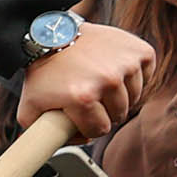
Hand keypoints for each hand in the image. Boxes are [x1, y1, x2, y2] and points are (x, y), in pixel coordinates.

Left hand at [18, 22, 155, 138]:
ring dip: (119, 95)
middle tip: (90, 98)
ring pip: (134, 97)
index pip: (100, 129)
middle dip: (104, 111)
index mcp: (83, 98)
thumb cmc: (42, 71)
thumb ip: (44, 134)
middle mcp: (108, 81)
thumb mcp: (29, 109)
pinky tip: (114, 70)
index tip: (81, 117)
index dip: (89, 126)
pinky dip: (133, 76)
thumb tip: (80, 142)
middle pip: (119, 115)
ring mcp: (126, 64)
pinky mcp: (140, 51)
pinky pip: (146, 76)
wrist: (54, 34)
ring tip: (100, 84)